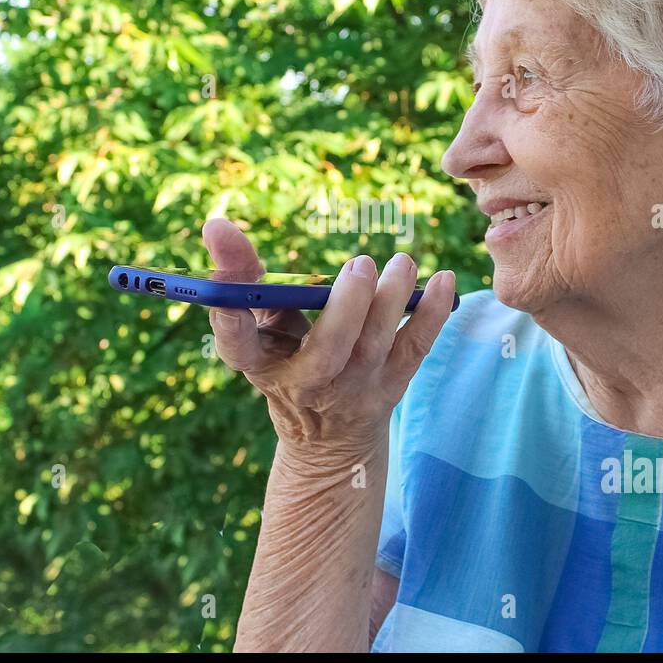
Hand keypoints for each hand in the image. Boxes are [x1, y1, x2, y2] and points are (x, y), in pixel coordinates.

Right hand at [201, 217, 456, 471]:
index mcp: (262, 366)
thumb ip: (248, 281)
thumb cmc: (289, 360)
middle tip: (360, 265)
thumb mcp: (263, 327)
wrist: (329, 436)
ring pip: (375, 346)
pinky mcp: (392, 384)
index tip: (226, 287)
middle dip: (347, 308)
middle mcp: (307, 382)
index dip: (230, 319)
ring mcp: (355, 388)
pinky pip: (416, 348)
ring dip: (392, 301)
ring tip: (401, 262)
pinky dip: (433, 314)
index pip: (239, 346)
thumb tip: (218, 226)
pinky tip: (445, 279)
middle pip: (327, 352)